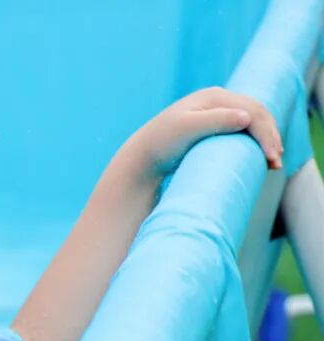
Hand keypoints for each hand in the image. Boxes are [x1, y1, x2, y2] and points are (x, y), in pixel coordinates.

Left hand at [128, 87, 283, 177]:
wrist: (144, 154)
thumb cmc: (162, 142)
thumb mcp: (186, 130)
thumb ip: (215, 121)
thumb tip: (246, 116)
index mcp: (214, 97)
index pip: (251, 110)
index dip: (265, 132)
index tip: (271, 156)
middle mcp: (218, 100)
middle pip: (257, 113)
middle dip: (270, 136)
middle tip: (276, 161)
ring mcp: (218, 113)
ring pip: (253, 122)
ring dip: (266, 139)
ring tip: (273, 162)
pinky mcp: (215, 127)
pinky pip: (243, 130)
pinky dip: (255, 142)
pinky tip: (261, 156)